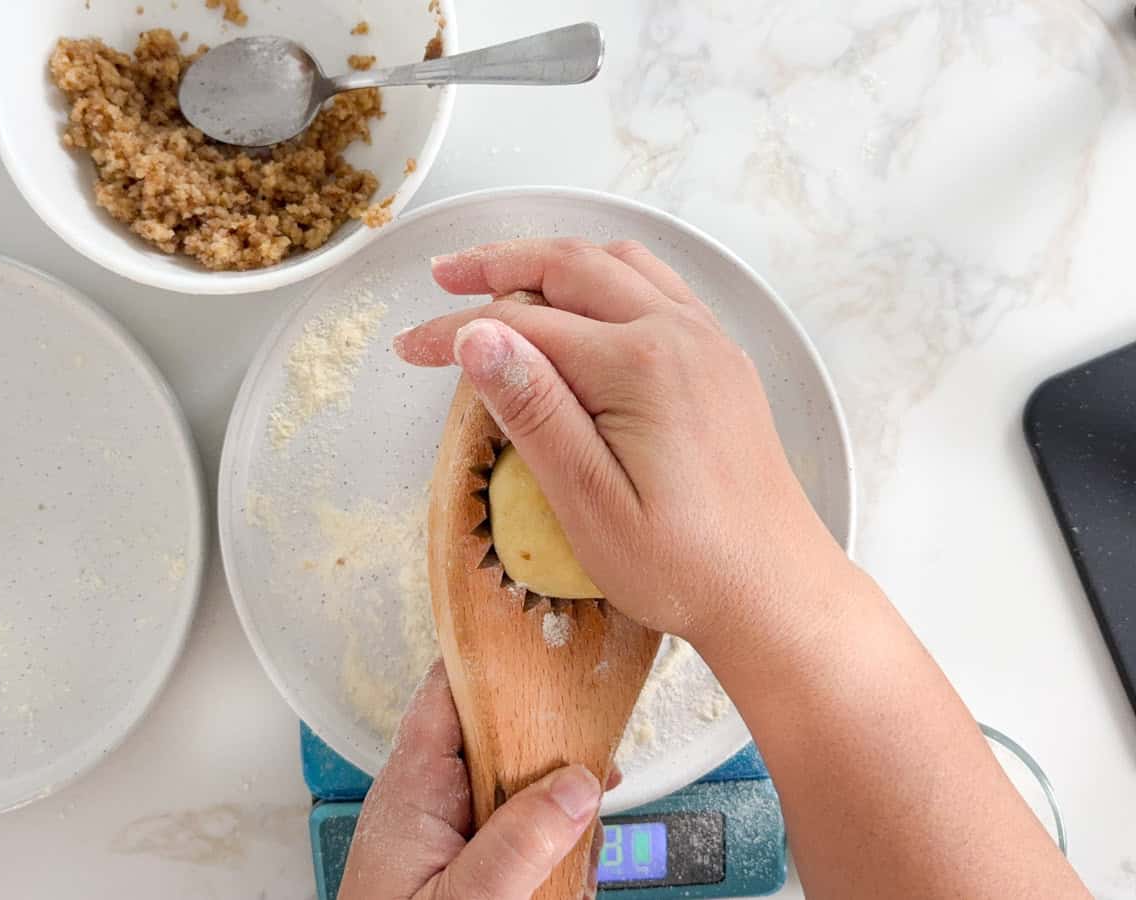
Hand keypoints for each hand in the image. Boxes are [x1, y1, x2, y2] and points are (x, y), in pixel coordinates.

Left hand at [339, 661, 610, 899]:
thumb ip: (519, 843)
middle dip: (548, 748)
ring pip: (516, 784)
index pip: (448, 691)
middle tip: (593, 761)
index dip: (493, 661)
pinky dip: (549, 841)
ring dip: (554, 805)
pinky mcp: (467, 860)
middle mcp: (431, 796)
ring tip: (581, 831)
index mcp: (415, 786)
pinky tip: (566, 867)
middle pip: (497, 734)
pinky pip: (517, 828)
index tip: (544, 645)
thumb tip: (577, 783)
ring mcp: (451, 829)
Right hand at [394, 238, 852, 649]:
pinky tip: (583, 303)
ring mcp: (707, 342)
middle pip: (572, 266)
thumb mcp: (590, 502)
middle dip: (498, 264)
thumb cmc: (683, 566)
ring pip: (619, 264)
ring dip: (554, 261)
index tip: (407, 349)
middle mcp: (679, 333)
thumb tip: (477, 335)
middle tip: (442, 275)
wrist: (775, 592)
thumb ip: (534, 410)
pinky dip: (605, 276)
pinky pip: (657, 287)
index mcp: (640, 365)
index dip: (454, 331)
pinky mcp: (721, 362)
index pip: (523, 324)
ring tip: (501, 277)